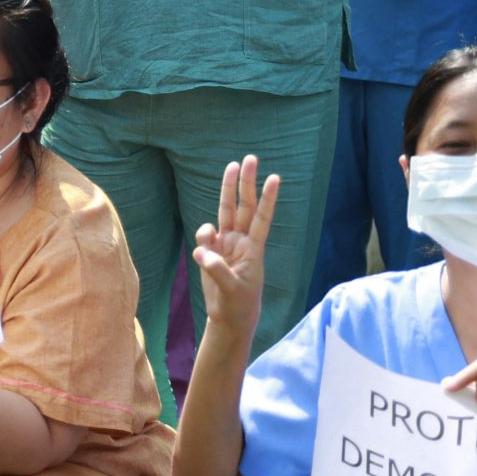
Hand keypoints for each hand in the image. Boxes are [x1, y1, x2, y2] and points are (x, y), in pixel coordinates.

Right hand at [189, 154, 280, 334]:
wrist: (228, 317)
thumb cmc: (238, 304)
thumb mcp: (231, 289)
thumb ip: (216, 269)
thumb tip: (201, 250)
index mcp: (253, 249)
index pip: (262, 219)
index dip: (268, 199)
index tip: (275, 178)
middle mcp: (240, 241)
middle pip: (244, 206)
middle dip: (247, 182)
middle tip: (250, 159)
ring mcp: (225, 244)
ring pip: (226, 210)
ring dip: (228, 188)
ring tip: (232, 166)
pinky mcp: (211, 250)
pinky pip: (205, 234)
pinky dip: (203, 235)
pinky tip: (203, 252)